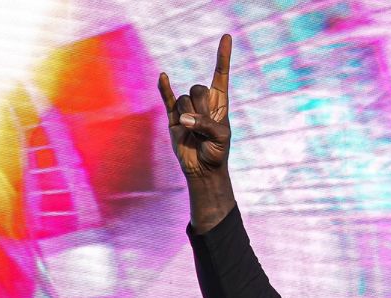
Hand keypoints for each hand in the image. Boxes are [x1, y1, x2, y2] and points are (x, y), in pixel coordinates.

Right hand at [158, 34, 232, 178]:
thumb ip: (205, 124)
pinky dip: (164, 88)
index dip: (223, 57)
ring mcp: (187, 108)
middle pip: (198, 89)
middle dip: (201, 108)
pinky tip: (163, 76)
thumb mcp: (220, 137)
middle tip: (206, 126)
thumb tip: (184, 118)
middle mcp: (203, 102)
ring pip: (184, 101)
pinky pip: (167, 98)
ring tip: (195, 133)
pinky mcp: (173, 117)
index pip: (221, 75)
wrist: (202, 168)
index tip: (227, 37)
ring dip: (189, 117)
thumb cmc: (216, 152)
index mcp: (220, 102)